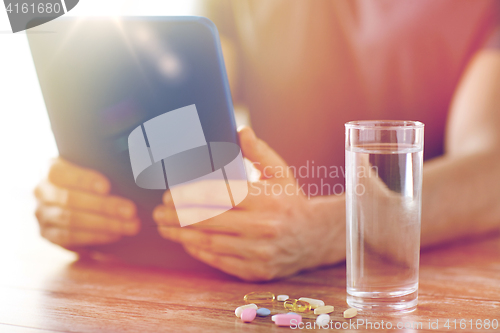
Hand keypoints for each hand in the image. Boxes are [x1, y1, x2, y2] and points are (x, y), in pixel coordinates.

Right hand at [34, 157, 139, 249]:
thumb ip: (103, 170)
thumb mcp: (90, 171)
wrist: (71, 203)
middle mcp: (41, 191)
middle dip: (104, 206)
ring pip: (71, 220)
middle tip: (130, 211)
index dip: (82, 180)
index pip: (59, 173)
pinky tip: (116, 234)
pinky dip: (96, 236)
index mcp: (48, 169)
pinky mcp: (47, 234)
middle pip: (69, 199)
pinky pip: (71, 237)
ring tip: (130, 225)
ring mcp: (41, 214)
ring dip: (105, 224)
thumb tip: (134, 173)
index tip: (106, 186)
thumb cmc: (88, 182)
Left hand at [153, 127, 344, 280]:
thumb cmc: (291, 201)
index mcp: (266, 199)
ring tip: (164, 228)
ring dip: (182, 236)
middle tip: (158, 213)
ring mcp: (259, 252)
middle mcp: (262, 227)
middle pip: (209, 221)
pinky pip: (220, 262)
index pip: (219, 195)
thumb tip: (239, 130)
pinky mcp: (257, 270)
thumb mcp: (280, 173)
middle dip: (178, 217)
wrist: (315, 237)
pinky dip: (199, 252)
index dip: (190, 196)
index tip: (169, 195)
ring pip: (211, 244)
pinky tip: (186, 242)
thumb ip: (258, 152)